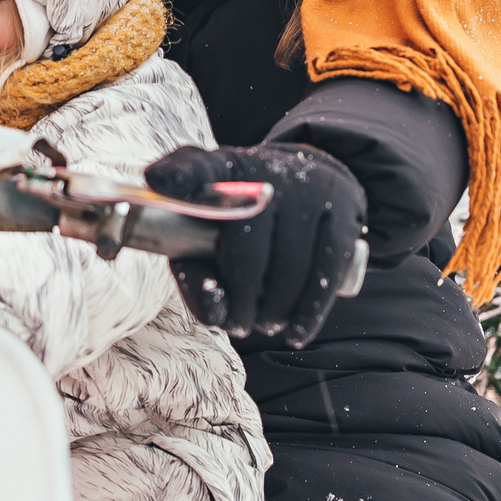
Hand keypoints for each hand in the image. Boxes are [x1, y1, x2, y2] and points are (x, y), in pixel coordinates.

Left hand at [147, 143, 365, 346]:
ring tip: (264, 325)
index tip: (158, 182)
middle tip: (239, 323)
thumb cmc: (244, 212)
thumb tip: (213, 304)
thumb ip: (193, 263)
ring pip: (290, 266)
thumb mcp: (208, 217)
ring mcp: (308, 190)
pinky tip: (295, 332)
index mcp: (222, 167)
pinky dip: (310, 310)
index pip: (195, 167)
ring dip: (274, 310)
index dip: (178, 176)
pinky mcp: (342, 212)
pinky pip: (327, 270)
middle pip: (248, 250)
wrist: (311, 175)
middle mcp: (266, 172)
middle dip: (241, 299)